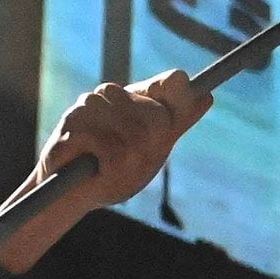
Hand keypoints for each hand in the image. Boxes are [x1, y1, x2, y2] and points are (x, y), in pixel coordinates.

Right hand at [0, 71, 211, 271]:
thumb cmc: (113, 172)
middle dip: (148, 151)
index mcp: (135, 98)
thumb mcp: (150, 150)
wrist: (71, 195)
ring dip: (127, 162)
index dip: (179, 99)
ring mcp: (89, 105)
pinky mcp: (72, 124)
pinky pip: (111, 148)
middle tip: (125, 163)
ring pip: (134, 135)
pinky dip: (110, 168)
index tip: (170, 124)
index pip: (174, 83)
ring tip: (108, 167)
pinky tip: (95, 170)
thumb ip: (176, 122)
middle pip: (157, 119)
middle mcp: (111, 94)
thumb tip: (207, 96)